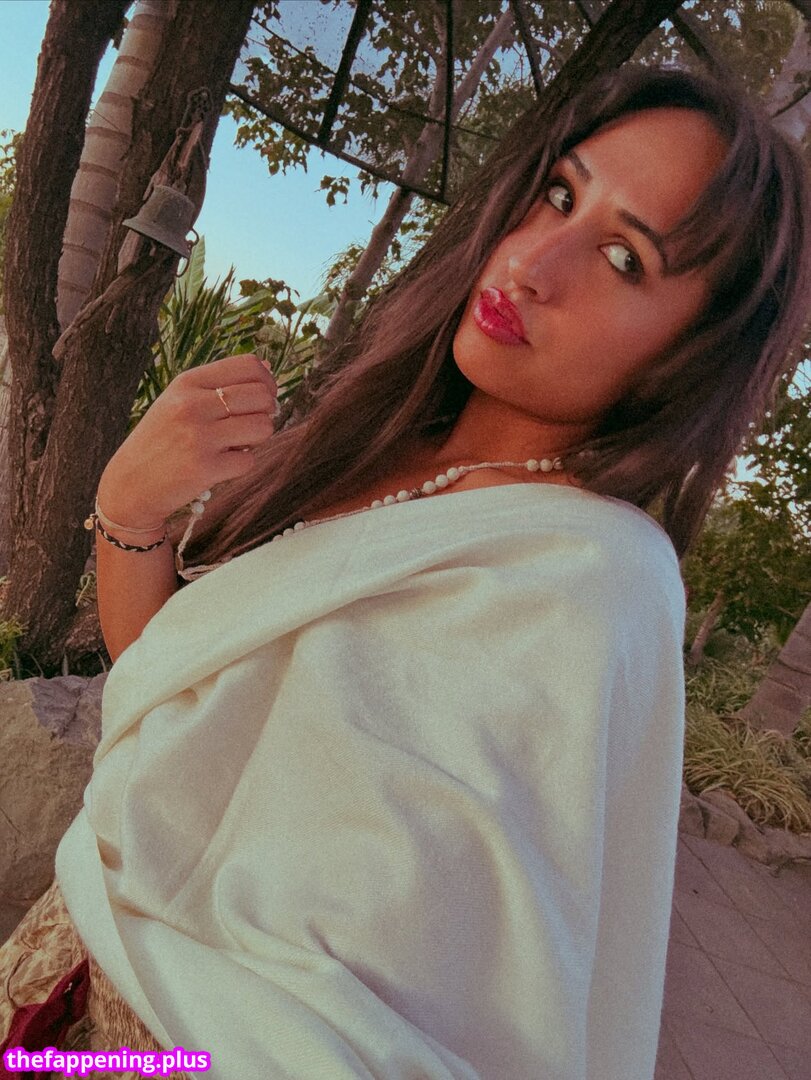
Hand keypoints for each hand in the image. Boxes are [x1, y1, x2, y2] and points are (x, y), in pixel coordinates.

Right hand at [97, 355, 278, 530]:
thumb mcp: (179, 401)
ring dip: (257, 439)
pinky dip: (241, 465)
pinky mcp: (205, 468)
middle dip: (266, 412)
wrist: (130, 484)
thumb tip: (269, 370)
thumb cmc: (162, 440)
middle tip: (249, 425)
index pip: (248, 366)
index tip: (264, 397)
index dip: (267, 382)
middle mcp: (192, 404)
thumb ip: (221, 385)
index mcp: (188, 382)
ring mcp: (198, 436)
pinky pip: (249, 460)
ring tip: (236, 444)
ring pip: (263, 427)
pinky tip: (221, 464)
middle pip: (262, 396)